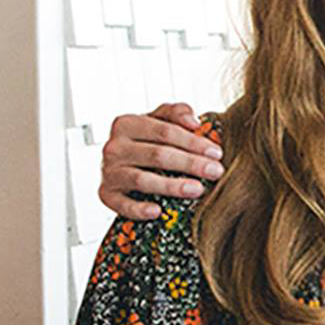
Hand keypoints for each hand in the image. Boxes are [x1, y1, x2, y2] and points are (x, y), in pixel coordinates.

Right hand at [99, 102, 222, 219]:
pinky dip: (138, 209)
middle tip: (216, 172)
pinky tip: (157, 211)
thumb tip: (193, 122)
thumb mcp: (159, 121)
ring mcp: (109, 172)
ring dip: (171, 186)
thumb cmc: (146, 141)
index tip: (217, 153)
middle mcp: (114, 147)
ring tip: (198, 190)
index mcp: (127, 124)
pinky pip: (121, 204)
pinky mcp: (106, 194)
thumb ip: (176, 113)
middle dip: (190, 163)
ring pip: (142, 179)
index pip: (165, 131)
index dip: (193, 142)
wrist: (119, 165)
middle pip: (157, 154)